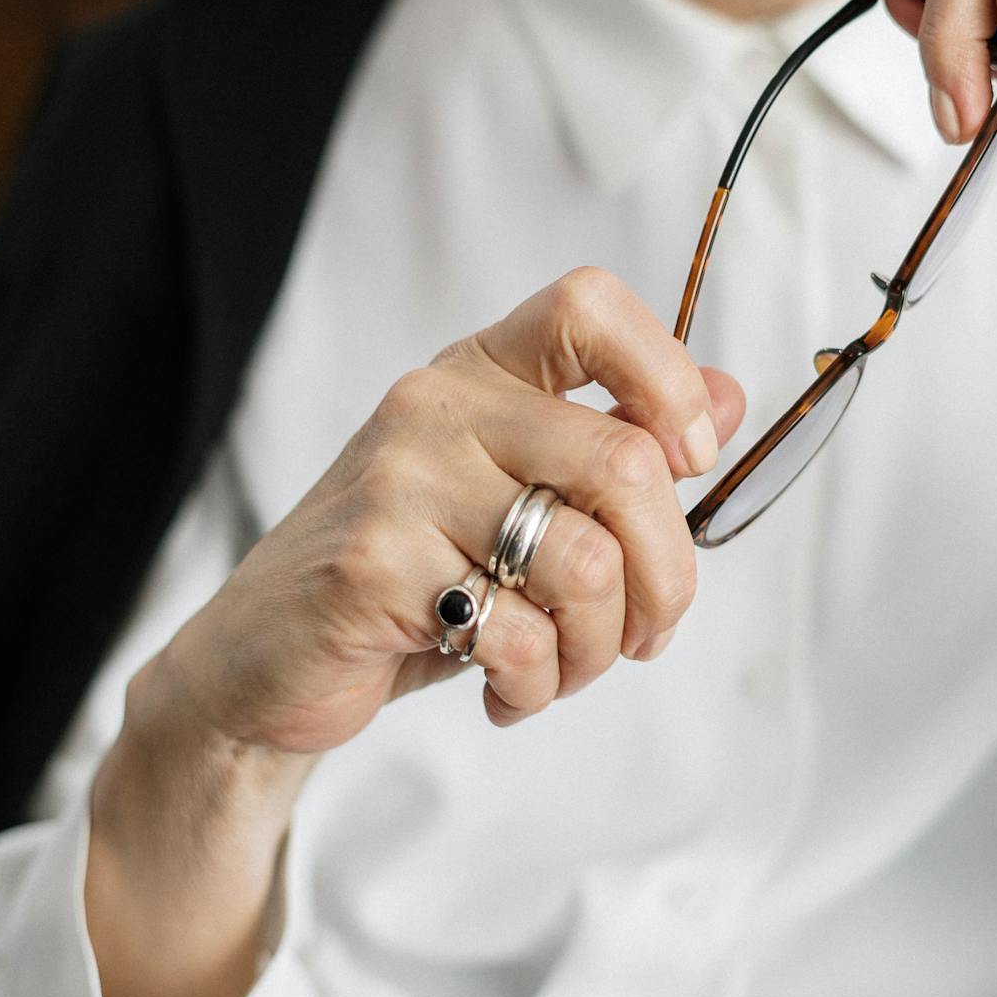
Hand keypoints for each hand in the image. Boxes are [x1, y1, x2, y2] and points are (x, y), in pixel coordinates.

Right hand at [149, 266, 745, 742]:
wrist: (264, 660)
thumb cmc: (409, 578)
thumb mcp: (518, 500)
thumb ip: (618, 447)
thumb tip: (732, 398)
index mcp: (481, 371)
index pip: (589, 306)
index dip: (667, 376)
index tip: (690, 458)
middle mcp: (438, 406)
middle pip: (625, 462)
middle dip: (667, 574)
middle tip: (647, 632)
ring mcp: (400, 482)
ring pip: (586, 563)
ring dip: (598, 647)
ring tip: (561, 669)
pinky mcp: (374, 565)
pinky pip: (519, 632)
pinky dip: (536, 684)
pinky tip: (505, 689)